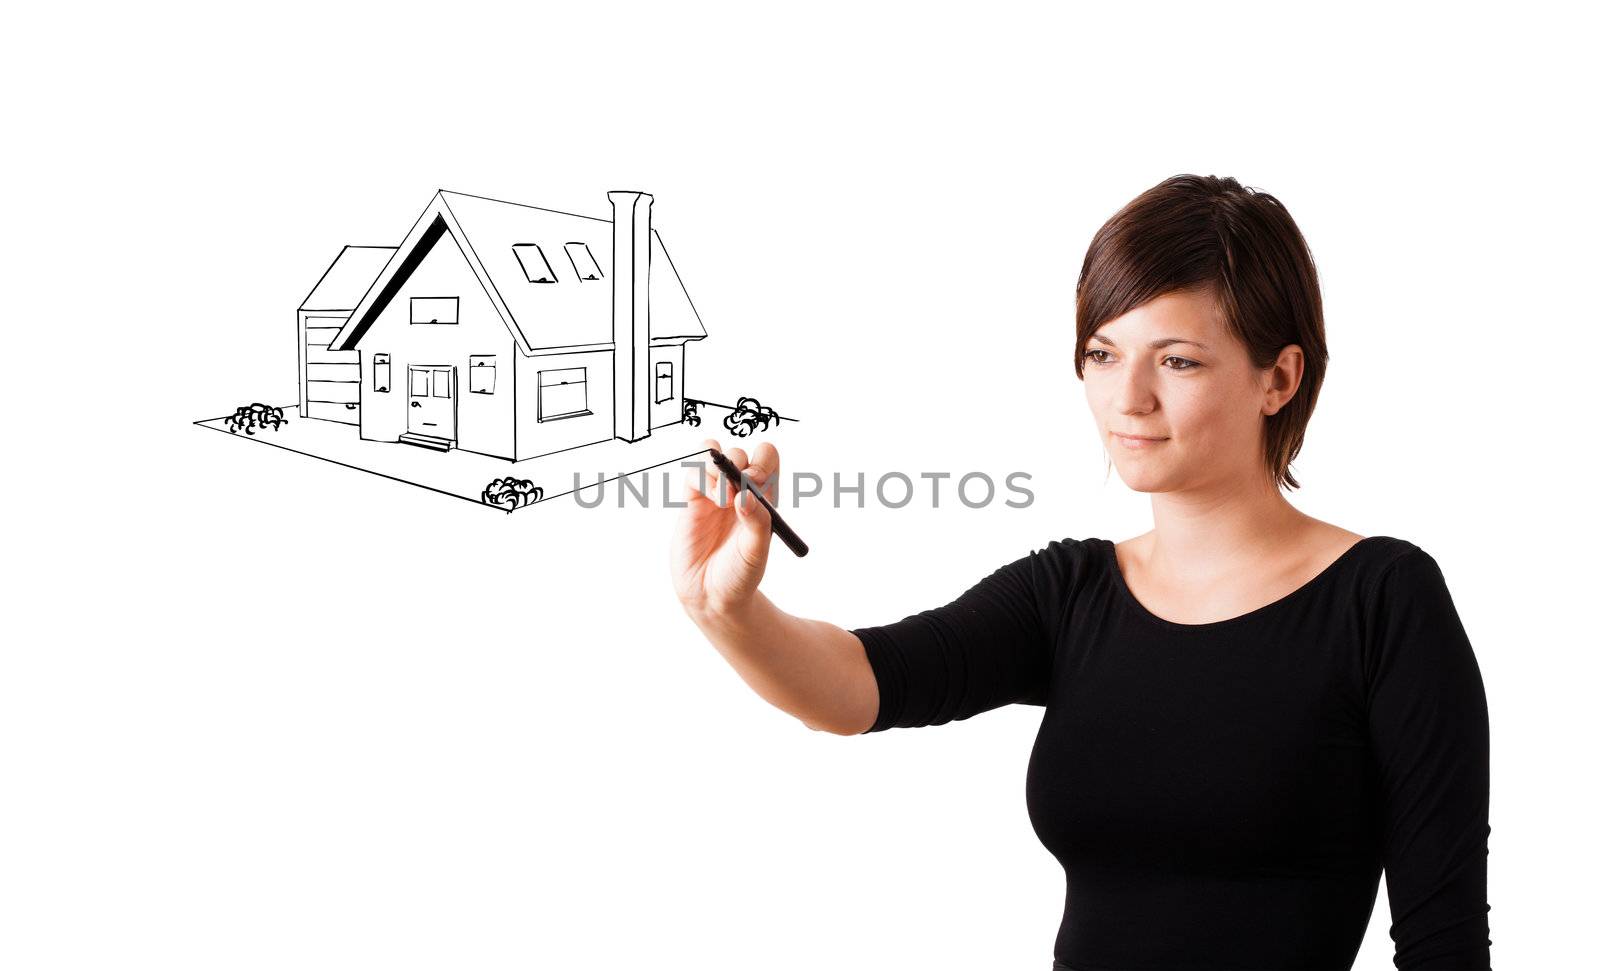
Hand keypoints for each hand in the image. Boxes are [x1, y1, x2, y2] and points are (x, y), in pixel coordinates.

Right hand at [671, 439, 779, 619]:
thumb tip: (746, 494)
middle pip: (738, 454)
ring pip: (712, 456)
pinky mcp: (691, 502)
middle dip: (738, 464)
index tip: (756, 481)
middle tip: (737, 491)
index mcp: (762, 497)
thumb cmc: (740, 574)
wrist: (712, 596)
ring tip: (722, 498)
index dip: (763, 461)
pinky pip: (693, 474)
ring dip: (717, 467)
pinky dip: (700, 477)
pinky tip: (710, 500)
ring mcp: (713, 495)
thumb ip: (757, 522)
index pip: (767, 459)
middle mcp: (738, 491)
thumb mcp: (756, 551)